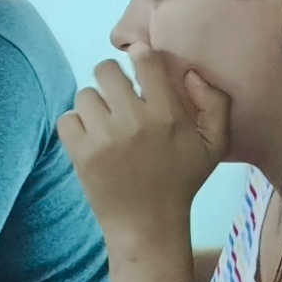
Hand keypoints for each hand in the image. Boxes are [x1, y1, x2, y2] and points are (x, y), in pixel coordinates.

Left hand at [57, 50, 227, 253]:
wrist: (147, 226)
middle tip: (119, 100)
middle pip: (106, 71)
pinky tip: (90, 138)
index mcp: (167, 113)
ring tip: (105, 124)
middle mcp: (134, 120)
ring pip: (84, 95)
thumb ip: (214, 103)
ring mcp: (104, 137)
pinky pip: (66, 119)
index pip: (146, 60)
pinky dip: (75, 126)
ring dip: (94, 106)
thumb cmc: (181, 182)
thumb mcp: (214, 144)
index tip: (140, 65)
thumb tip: (191, 73)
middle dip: (112, 81)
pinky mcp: (81, 154)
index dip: (139, 55)